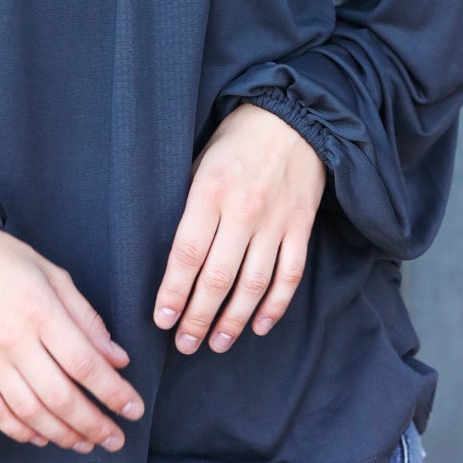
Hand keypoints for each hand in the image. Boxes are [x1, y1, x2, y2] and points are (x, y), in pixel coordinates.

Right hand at [0, 228, 144, 452]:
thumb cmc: (5, 260)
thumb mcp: (54, 275)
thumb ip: (87, 319)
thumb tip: (117, 359)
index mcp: (41, 312)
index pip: (85, 364)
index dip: (114, 392)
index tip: (134, 410)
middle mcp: (14, 341)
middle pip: (60, 397)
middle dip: (94, 424)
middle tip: (116, 439)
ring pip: (29, 411)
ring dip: (62, 434)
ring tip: (85, 443)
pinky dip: (19, 430)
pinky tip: (41, 437)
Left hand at [152, 103, 326, 354]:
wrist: (292, 117)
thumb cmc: (236, 140)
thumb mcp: (199, 162)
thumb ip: (188, 206)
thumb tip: (173, 257)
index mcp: (210, 192)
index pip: (187, 254)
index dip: (173, 292)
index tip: (161, 319)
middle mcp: (243, 211)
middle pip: (218, 278)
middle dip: (198, 317)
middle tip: (184, 344)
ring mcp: (276, 222)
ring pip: (253, 284)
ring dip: (233, 321)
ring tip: (216, 343)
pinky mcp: (301, 226)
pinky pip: (289, 275)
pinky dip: (275, 305)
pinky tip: (258, 326)